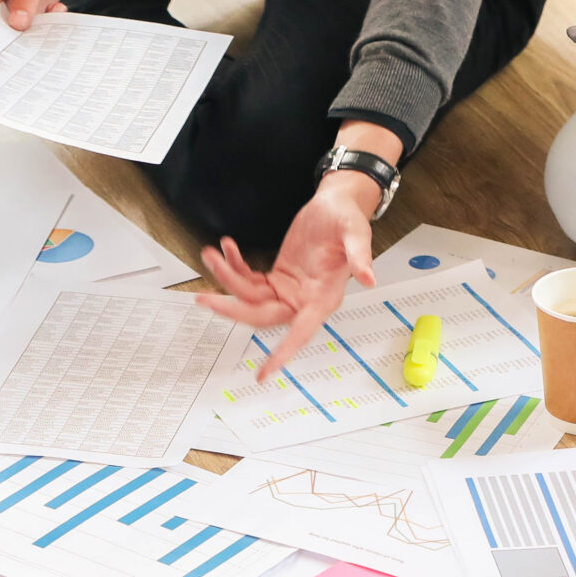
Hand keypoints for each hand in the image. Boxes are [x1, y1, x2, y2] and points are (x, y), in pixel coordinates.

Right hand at [0, 0, 72, 29]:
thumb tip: (18, 24)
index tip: (8, 33)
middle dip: (9, 35)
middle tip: (30, 32)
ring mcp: (8, 6)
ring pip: (13, 32)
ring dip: (33, 30)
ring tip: (50, 15)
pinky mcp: (24, 13)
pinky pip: (32, 29)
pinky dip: (46, 25)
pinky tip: (56, 8)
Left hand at [197, 172, 378, 379]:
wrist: (336, 204)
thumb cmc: (348, 218)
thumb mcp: (356, 231)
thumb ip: (360, 256)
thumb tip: (369, 278)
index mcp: (324, 297)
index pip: (302, 332)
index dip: (283, 353)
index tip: (264, 372)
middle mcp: (304, 300)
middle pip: (262, 316)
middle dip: (232, 308)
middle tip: (205, 298)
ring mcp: (288, 291)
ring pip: (249, 299)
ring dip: (227, 279)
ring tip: (212, 255)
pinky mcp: (277, 279)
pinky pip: (249, 281)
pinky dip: (234, 267)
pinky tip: (227, 249)